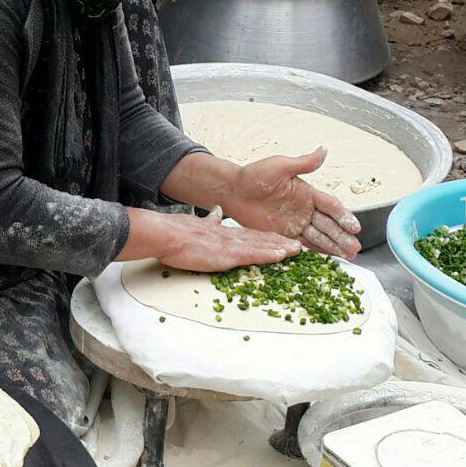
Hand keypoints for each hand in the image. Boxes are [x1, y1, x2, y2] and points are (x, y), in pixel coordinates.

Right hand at [155, 214, 303, 274]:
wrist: (167, 234)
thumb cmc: (176, 233)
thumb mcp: (197, 224)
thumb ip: (210, 220)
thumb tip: (216, 212)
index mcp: (223, 232)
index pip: (250, 235)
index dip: (267, 237)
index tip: (281, 240)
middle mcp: (231, 237)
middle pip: (261, 239)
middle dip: (280, 242)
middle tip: (298, 246)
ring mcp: (231, 245)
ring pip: (262, 245)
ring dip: (280, 247)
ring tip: (297, 250)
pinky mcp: (228, 253)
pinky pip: (254, 253)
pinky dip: (269, 253)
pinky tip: (282, 254)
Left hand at [220, 150, 360, 257]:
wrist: (232, 191)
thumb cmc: (254, 175)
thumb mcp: (280, 166)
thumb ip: (303, 162)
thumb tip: (323, 149)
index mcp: (307, 193)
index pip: (331, 205)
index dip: (344, 216)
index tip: (355, 227)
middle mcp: (304, 210)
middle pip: (329, 225)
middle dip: (343, 236)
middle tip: (356, 248)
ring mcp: (294, 223)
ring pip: (319, 237)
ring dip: (334, 247)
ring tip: (349, 256)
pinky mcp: (282, 234)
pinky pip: (302, 245)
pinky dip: (315, 252)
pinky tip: (328, 259)